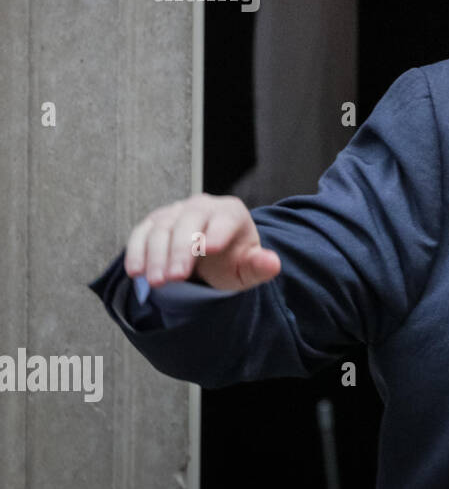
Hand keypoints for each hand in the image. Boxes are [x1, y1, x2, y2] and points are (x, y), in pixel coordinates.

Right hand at [124, 193, 280, 291]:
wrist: (211, 258)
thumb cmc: (232, 261)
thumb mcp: (248, 268)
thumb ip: (259, 266)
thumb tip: (273, 263)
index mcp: (231, 212)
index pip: (224, 219)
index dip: (217, 232)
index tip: (210, 249)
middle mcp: (202, 206)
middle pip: (189, 222)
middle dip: (181, 250)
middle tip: (175, 278)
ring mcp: (175, 212)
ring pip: (162, 228)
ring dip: (157, 256)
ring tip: (157, 282)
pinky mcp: (154, 222)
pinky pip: (142, 233)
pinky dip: (137, 251)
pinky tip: (136, 272)